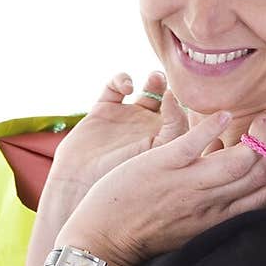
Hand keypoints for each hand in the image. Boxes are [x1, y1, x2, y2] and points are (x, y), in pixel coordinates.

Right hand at [48, 69, 190, 193]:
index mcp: (165, 141)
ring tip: (155, 79)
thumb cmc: (125, 180)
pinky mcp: (104, 110)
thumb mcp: (160, 155)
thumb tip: (176, 97)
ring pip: (147, 90)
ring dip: (155, 80)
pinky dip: (122, 80)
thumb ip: (175, 128)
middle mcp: (149, 129)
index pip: (184, 117)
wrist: (81, 186)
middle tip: (170, 81)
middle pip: (169, 100)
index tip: (175, 98)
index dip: (184, 104)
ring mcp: (127, 118)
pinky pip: (115, 86)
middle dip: (172, 87)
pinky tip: (127, 87)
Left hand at [55, 110, 265, 265]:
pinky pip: (196, 141)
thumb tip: (241, 175)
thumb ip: (219, 203)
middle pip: (263, 172)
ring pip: (240, 158)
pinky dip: (214, 126)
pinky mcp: (163, 166)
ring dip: (260, 134)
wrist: (103, 242)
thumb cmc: (148, 233)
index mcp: (221, 219)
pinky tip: (226, 115)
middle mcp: (212, 203)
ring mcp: (189, 183)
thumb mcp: (194, 224)